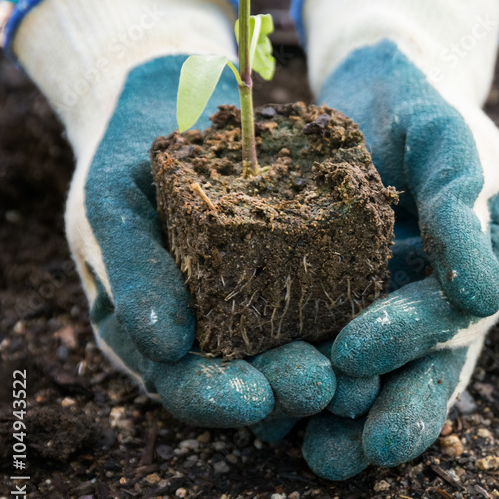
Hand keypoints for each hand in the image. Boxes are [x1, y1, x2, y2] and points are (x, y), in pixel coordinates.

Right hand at [6, 0, 335, 427]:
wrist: (174, 99)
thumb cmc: (128, 154)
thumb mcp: (115, 203)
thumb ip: (133, 267)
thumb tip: (167, 346)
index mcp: (157, 331)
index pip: (184, 382)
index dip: (213, 398)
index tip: (251, 399)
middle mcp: (212, 332)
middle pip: (249, 380)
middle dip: (282, 389)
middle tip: (318, 385)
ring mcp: (260, 306)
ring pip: (297, 353)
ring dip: (329, 372)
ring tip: (359, 376)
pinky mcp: (307, 272)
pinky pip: (333, 303)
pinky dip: (355, 321)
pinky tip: (382, 329)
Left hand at [287, 0, 498, 478]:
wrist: (383, 86)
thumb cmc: (425, 107)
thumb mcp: (451, 141)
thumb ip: (462, 207)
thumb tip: (482, 295)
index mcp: (486, 269)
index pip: (453, 314)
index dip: (408, 338)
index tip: (355, 354)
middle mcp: (444, 301)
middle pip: (427, 368)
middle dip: (395, 413)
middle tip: (355, 454)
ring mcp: (397, 309)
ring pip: (382, 376)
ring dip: (349, 417)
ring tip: (313, 453)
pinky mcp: (348, 306)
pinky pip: (332, 352)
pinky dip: (309, 385)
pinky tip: (271, 412)